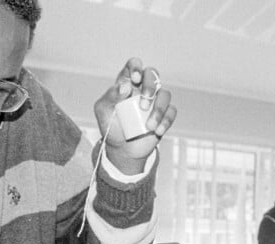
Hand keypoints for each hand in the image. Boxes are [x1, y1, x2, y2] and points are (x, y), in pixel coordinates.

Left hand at [93, 58, 176, 174]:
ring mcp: (155, 101)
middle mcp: (143, 88)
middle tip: (143, 105)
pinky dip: (166, 121)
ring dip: (159, 109)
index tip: (135, 79)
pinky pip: (171, 112)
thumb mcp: (103, 110)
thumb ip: (110, 96)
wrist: (122, 148)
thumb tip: (126, 86)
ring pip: (165, 94)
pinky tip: (157, 130)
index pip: (134, 65)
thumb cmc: (111, 125)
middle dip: (150, 87)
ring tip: (149, 125)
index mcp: (127, 82)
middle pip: (152, 75)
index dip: (136, 67)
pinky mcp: (164, 115)